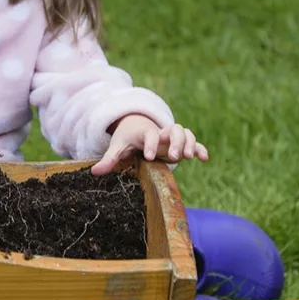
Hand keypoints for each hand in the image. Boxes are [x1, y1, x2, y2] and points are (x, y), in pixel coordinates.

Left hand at [91, 114, 208, 175]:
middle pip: (174, 130)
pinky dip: (200, 148)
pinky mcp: (180, 144)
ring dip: (188, 143)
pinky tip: (204, 159)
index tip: (149, 157)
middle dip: (175, 142)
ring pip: (185, 133)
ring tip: (187, 157)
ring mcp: (172, 138)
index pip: (150, 135)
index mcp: (145, 133)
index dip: (151, 144)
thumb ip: (109, 159)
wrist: (137, 126)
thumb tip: (94, 173)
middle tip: (174, 157)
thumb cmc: (127, 138)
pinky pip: (193, 143)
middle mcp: (161, 133)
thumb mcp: (118, 146)